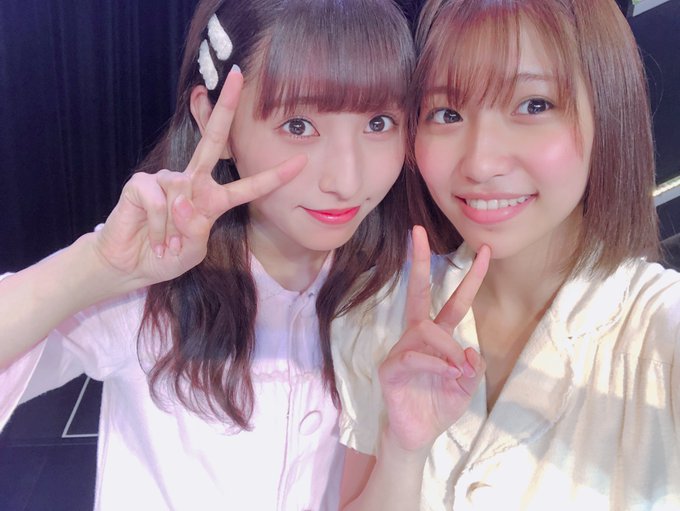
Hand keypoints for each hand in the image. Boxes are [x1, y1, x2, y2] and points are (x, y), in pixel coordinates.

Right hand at [92, 68, 305, 288]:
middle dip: (225, 107)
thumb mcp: (192, 249)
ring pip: (181, 201)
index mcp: (211, 199)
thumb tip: (182, 200)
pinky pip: (159, 204)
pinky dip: (157, 228)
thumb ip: (196, 229)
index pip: (246, 185)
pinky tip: (150, 237)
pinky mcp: (141, 183)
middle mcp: (191, 182)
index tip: (299, 163)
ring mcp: (166, 180)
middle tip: (238, 76)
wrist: (130, 265)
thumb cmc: (165, 256)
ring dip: (173, 233)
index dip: (273, 177)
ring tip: (163, 244)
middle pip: (214, 140)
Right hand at [378, 226, 489, 452]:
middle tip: (417, 232)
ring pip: (427, 331)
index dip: (470, 278)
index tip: (484, 251)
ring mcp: (402, 349)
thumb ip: (472, 367)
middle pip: (418, 292)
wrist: (417, 435)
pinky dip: (435, 365)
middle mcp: (417, 335)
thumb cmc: (438, 404)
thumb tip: (468, 353)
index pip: (455, 301)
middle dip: (419, 261)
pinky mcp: (391, 368)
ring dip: (448, 350)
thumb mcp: (466, 386)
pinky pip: (414, 357)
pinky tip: (449, 376)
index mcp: (437, 336)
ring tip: (458, 373)